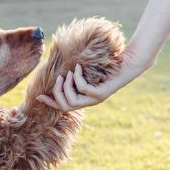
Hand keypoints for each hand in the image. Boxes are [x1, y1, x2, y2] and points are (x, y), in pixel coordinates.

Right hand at [37, 50, 151, 111]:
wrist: (129, 62)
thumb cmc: (109, 64)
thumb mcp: (89, 70)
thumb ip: (76, 75)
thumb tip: (60, 71)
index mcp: (86, 98)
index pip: (65, 107)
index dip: (52, 103)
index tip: (40, 96)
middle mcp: (91, 102)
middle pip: (66, 106)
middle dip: (58, 92)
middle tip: (59, 77)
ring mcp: (97, 98)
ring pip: (72, 100)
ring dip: (67, 85)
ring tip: (69, 72)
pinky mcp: (102, 93)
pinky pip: (82, 89)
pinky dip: (77, 78)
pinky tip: (79, 68)